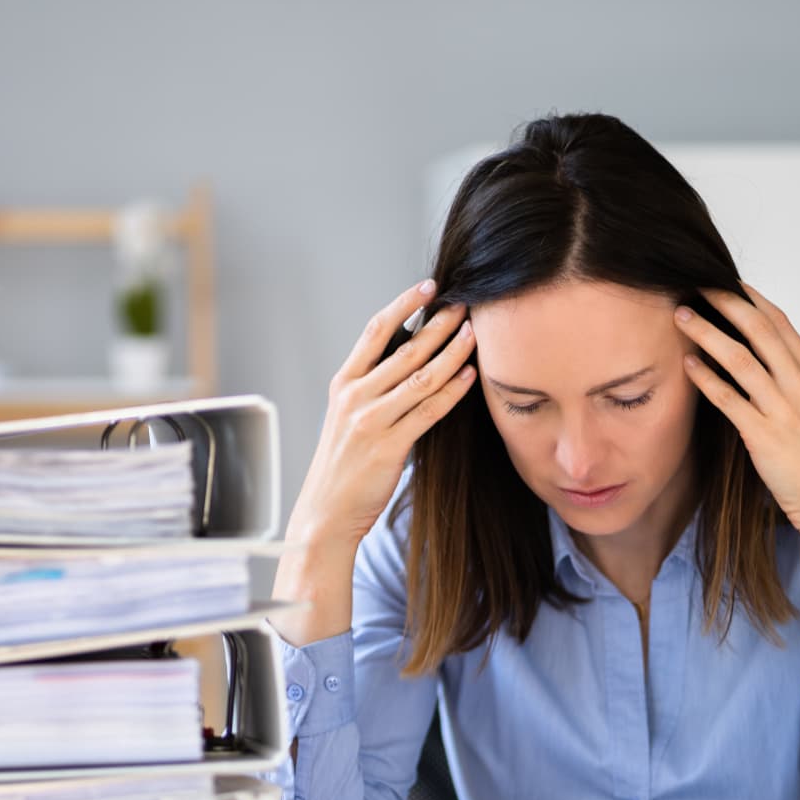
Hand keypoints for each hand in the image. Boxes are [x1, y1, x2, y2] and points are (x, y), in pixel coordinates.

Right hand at [286, 279, 477, 552]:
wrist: (325, 513)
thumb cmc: (342, 466)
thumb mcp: (347, 417)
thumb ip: (372, 388)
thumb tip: (411, 357)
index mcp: (343, 384)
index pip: (374, 331)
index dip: (403, 304)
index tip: (427, 286)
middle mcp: (354, 397)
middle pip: (404, 349)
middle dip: (438, 324)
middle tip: (464, 304)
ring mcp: (370, 421)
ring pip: (420, 377)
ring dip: (452, 352)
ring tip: (474, 333)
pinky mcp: (389, 447)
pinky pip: (428, 411)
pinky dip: (452, 391)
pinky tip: (471, 375)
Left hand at [673, 281, 799, 600]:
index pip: (781, 324)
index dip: (753, 299)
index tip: (728, 280)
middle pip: (759, 330)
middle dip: (725, 303)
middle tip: (695, 284)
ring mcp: (783, 409)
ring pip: (740, 359)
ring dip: (707, 334)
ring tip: (681, 317)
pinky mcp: (765, 436)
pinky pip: (730, 400)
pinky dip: (707, 379)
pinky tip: (687, 365)